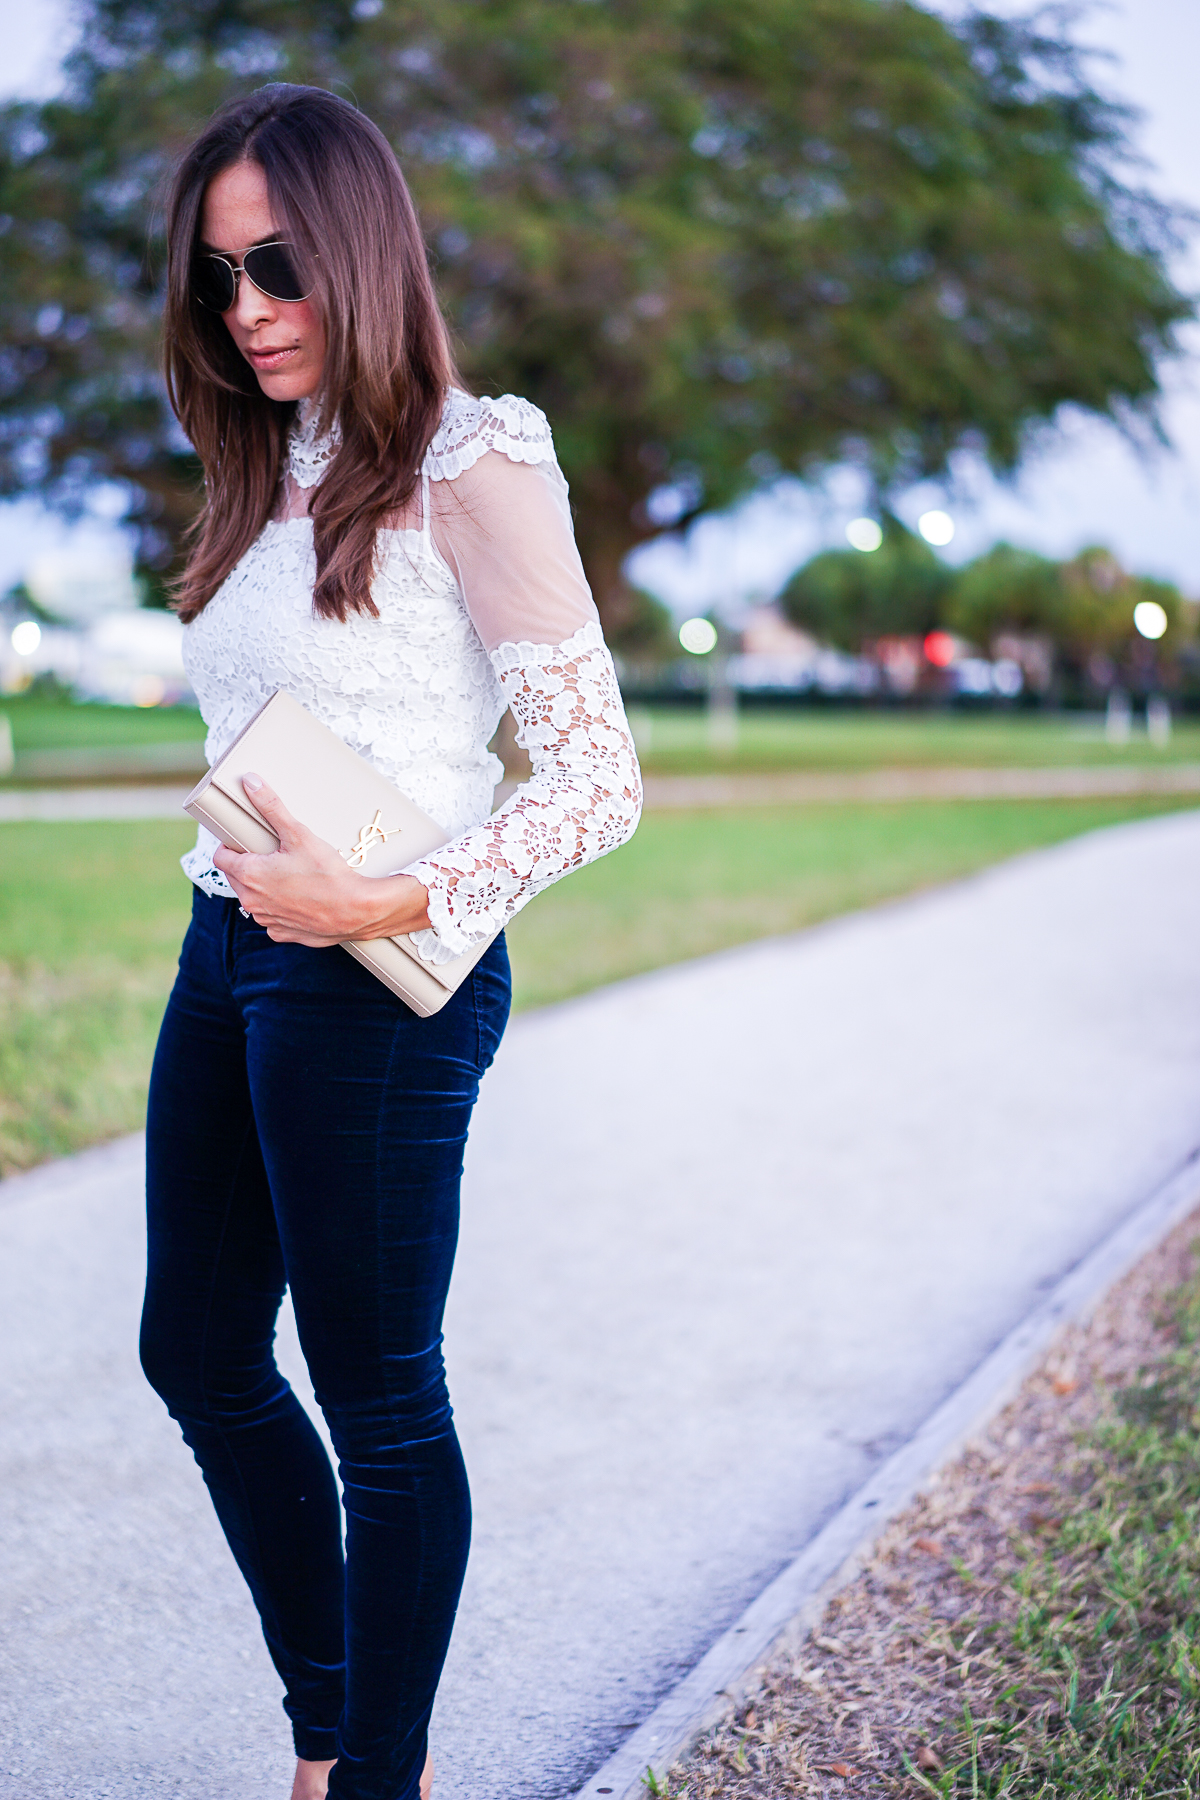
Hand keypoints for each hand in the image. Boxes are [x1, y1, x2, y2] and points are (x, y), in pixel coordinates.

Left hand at [213, 773, 432, 945]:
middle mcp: (252, 901)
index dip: (230, 846)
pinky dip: (279, 907)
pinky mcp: (283, 933)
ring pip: (254, 898)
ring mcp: (267, 920)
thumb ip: (271, 807)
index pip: (220, 858)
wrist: (356, 911)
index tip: (243, 841)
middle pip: (235, 878)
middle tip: (270, 854)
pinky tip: (298, 897)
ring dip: (262, 887)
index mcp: (250, 875)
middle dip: (247, 864)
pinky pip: (272, 917)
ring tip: (287, 875)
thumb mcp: (299, 834)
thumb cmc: (328, 874)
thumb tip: (251, 782)